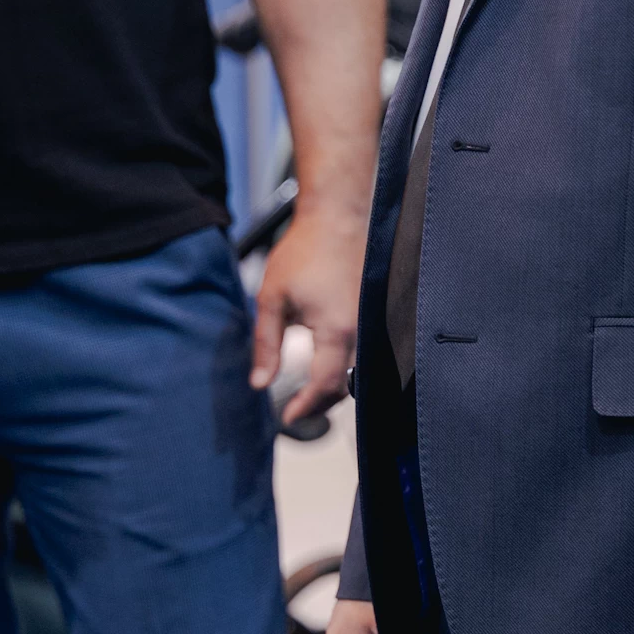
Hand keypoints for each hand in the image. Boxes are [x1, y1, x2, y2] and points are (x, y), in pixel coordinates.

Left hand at [249, 204, 364, 423]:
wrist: (337, 216)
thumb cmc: (304, 251)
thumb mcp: (272, 298)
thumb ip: (266, 344)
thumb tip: (260, 383)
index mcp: (336, 330)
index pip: (325, 385)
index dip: (306, 406)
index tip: (287, 416)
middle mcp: (361, 330)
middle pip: (345, 385)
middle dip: (320, 403)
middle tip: (295, 410)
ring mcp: (371, 320)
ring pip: (357, 370)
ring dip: (334, 387)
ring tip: (308, 394)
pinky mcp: (374, 311)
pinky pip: (363, 351)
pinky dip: (345, 367)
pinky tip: (326, 367)